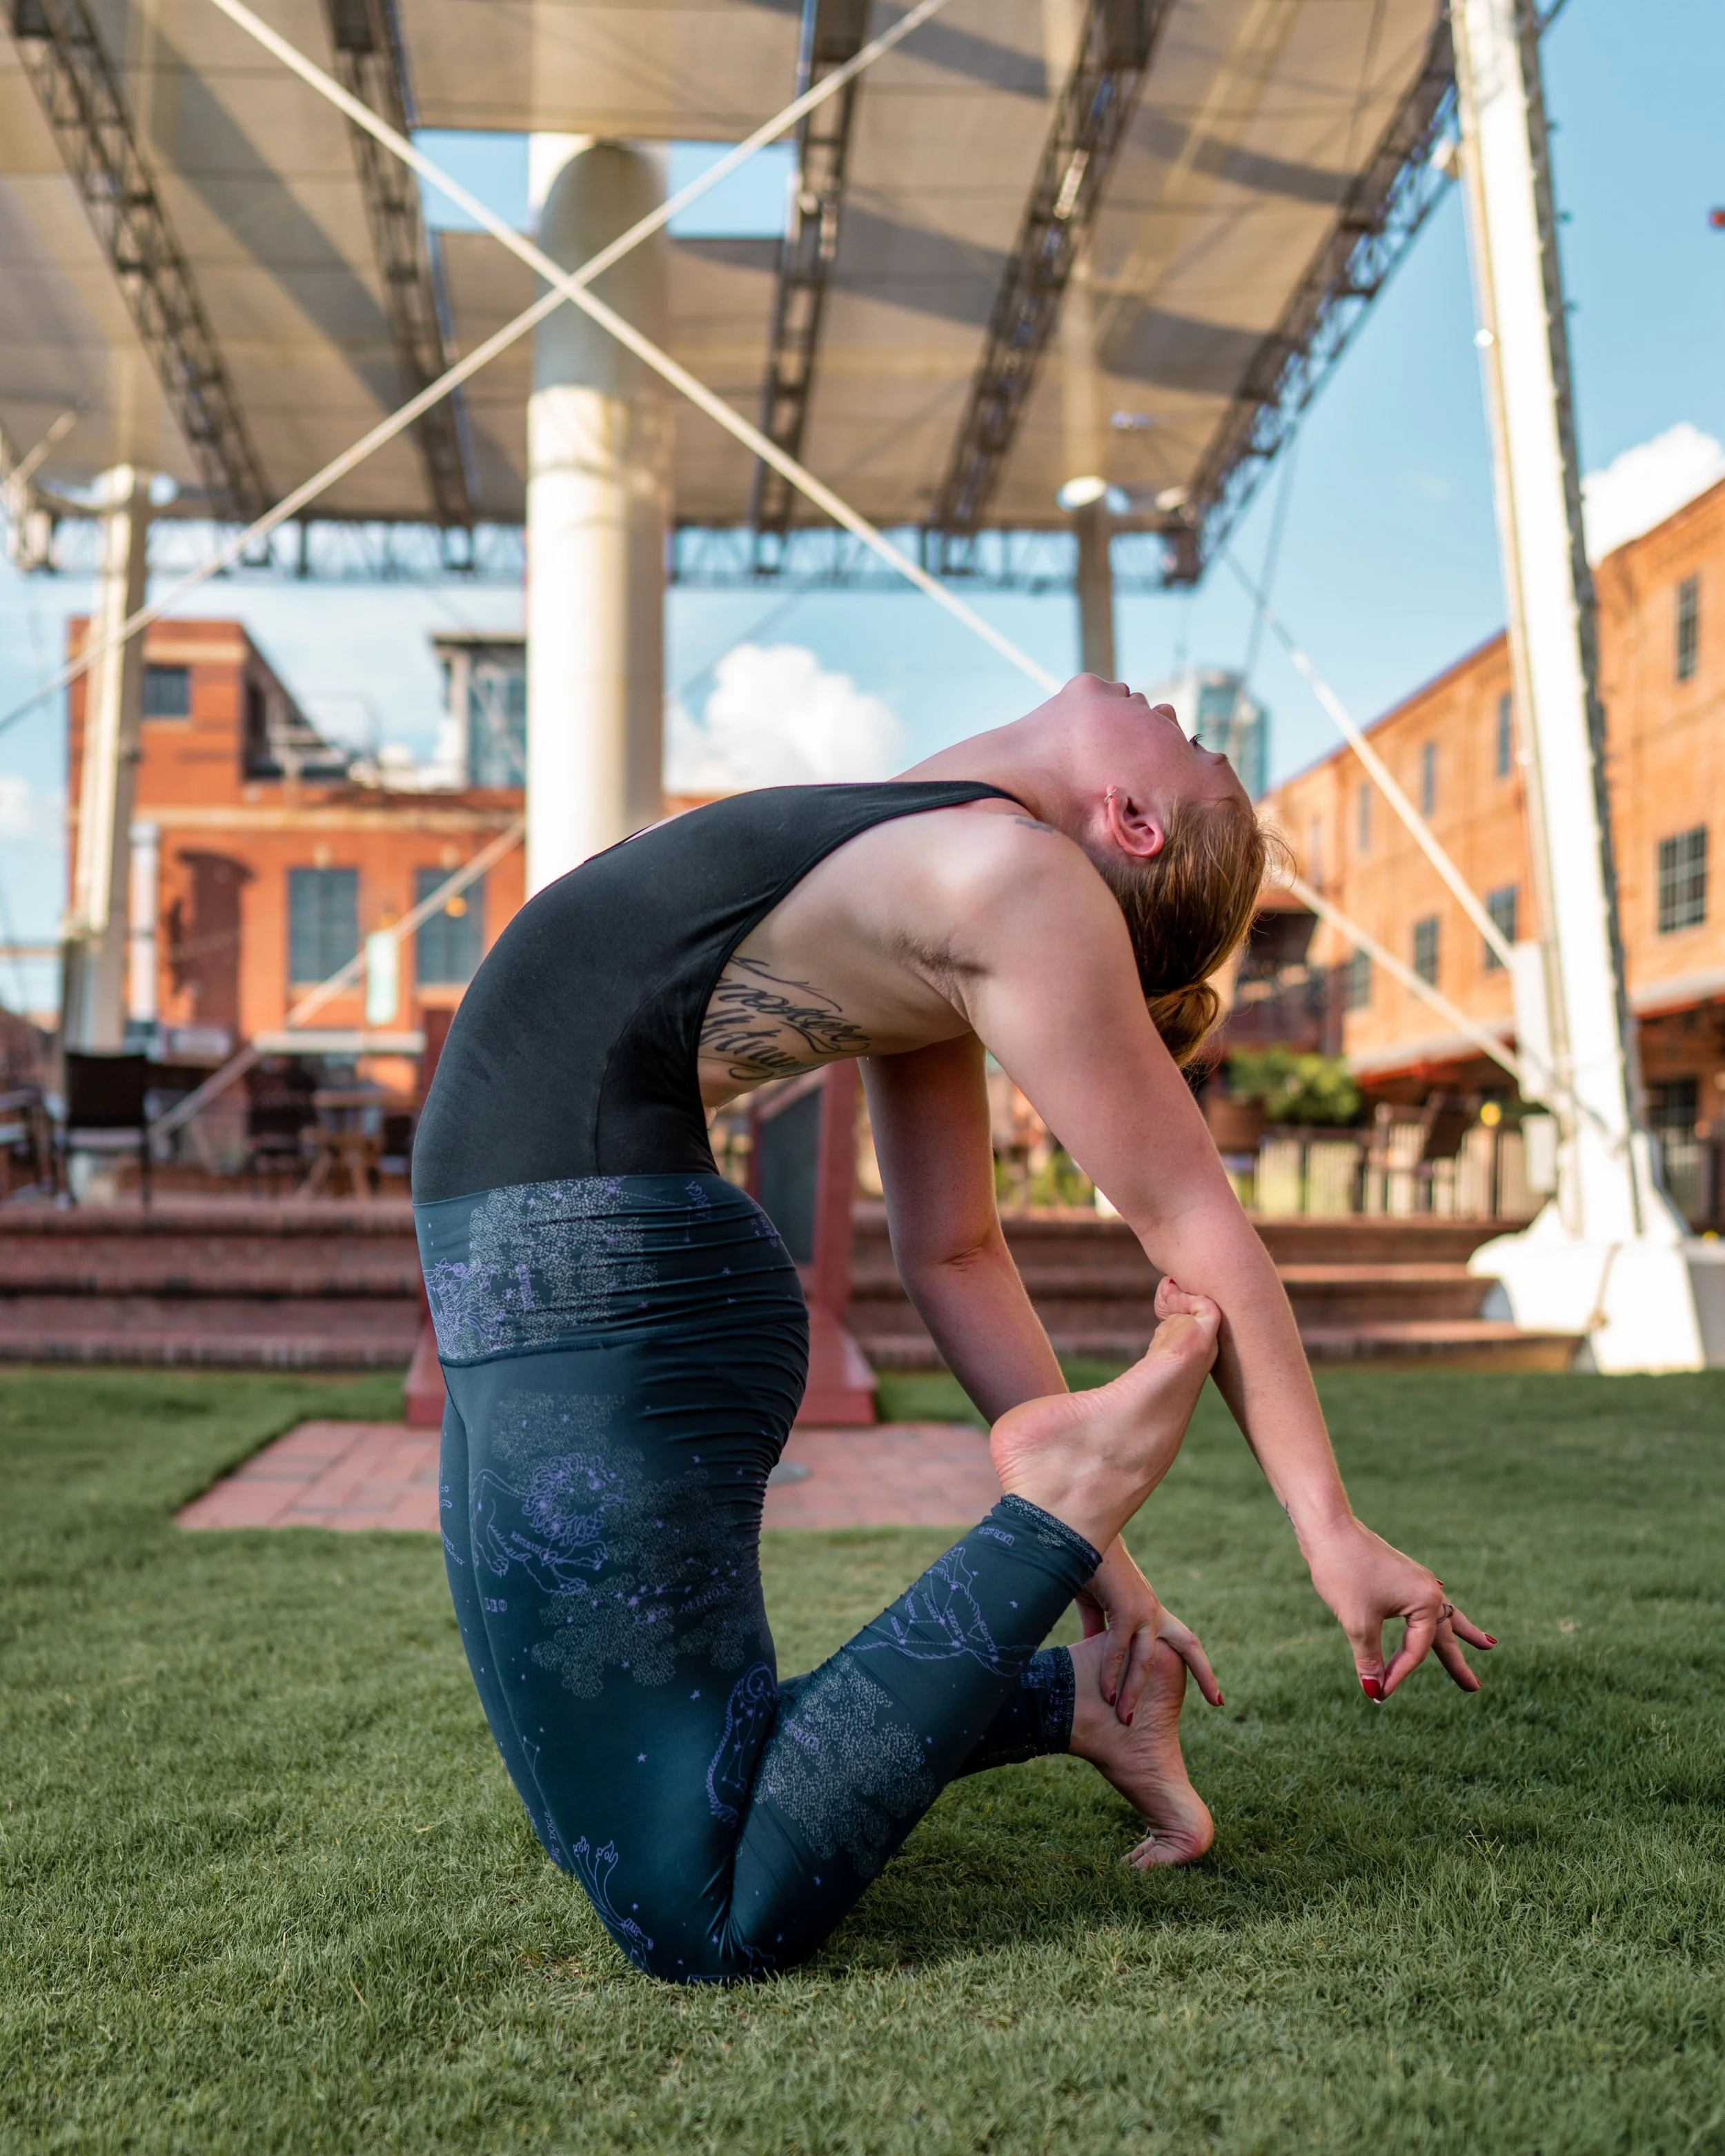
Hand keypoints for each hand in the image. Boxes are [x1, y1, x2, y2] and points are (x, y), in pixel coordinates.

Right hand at [1076, 1539, 1223, 1722]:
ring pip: (1145, 1660)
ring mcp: (1143, 1611)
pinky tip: (1105, 1693)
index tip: (1215, 1692)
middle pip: (1187, 1646)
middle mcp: (1155, 1612)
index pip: (1184, 1640)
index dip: (1199, 1665)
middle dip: (1204, 1673)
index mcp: (1151, 1611)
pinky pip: (1118, 1648)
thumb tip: (1095, 1649)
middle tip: (1219, 1703)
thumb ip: (1100, 1629)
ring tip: (1126, 1719)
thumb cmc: (1089, 1566)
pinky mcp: (1125, 1609)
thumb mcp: (1099, 1606)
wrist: (1083, 1537)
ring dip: (1134, 1691)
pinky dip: (1111, 1672)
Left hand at [1301, 1514, 1495, 1699]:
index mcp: (1425, 1601)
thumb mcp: (1357, 1622)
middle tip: (1474, 1689)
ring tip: (1487, 1645)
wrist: (1328, 1527)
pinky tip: (1440, 1616)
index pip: (1416, 1651)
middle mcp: (1428, 1589)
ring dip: (1459, 1634)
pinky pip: (1423, 1605)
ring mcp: (1415, 1581)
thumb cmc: (1344, 1571)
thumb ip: (1369, 1659)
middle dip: (1457, 1662)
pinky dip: (1434, 1617)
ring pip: (1441, 1617)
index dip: (1397, 1675)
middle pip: (1444, 1635)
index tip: (1379, 1694)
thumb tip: (1374, 1692)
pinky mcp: (1401, 1575)